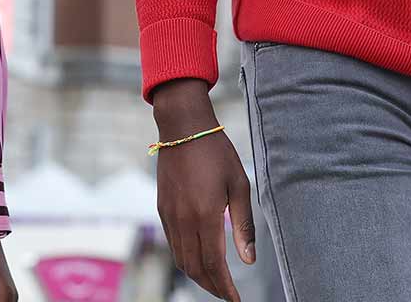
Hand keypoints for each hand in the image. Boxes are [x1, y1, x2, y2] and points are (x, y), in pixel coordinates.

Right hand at [151, 80, 254, 301]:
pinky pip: (173, 243)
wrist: (182, 127)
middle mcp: (184, 219)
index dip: (225, 288)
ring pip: (181, 259)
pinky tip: (200, 257)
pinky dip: (186, 258)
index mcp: (205, 214)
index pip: (214, 265)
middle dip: (212, 287)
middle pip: (195, 268)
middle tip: (228, 294)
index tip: (237, 300)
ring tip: (216, 281)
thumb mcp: (239, 185)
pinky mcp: (162, 208)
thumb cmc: (216, 152)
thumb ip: (243, 225)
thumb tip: (248, 260)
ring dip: (198, 276)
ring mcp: (169, 214)